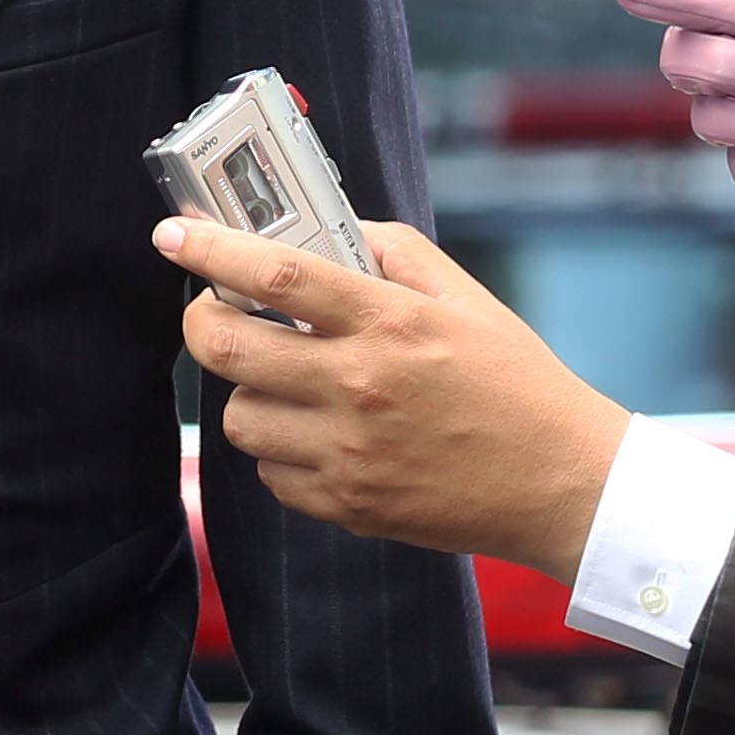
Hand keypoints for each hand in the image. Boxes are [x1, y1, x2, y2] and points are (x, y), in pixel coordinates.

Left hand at [157, 214, 625, 581]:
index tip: (174, 236)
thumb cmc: (516, 384)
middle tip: (212, 315)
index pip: (275, 273)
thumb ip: (395, 253)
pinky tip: (318, 434)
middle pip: (227, 349)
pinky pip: (270, 474)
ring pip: (239, 416)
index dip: (209, 250)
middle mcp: (358, 386)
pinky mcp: (347, 504)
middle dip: (201, 324)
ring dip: (249, 393)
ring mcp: (348, 452)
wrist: (561, 483)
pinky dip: (280, 451)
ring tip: (286, 384)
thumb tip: (334, 230)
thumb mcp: (465, 299)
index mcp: (387, 322)